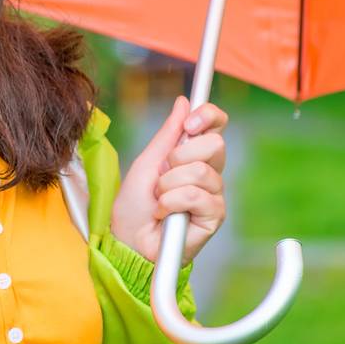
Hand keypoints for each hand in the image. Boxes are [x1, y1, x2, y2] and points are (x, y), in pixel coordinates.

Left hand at [110, 95, 227, 267]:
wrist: (128, 241)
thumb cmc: (134, 206)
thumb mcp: (146, 163)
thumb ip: (167, 134)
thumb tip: (184, 102)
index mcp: (193, 157)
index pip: (216, 126)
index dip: (209, 116)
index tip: (190, 122)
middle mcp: (209, 174)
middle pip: (214, 144)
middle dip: (178, 157)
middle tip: (162, 176)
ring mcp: (214, 195)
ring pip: (200, 171)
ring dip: (168, 185)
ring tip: (159, 200)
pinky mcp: (215, 216)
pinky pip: (196, 195)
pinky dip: (172, 203)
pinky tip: (164, 214)